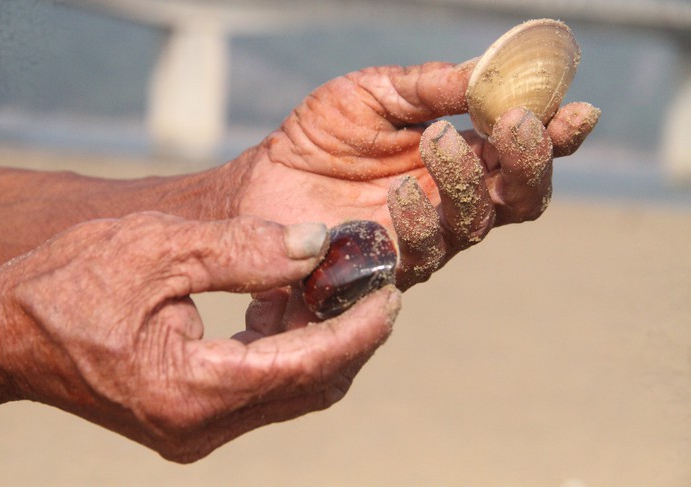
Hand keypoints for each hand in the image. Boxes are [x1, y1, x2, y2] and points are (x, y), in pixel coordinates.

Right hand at [0, 213, 399, 461]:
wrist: (5, 332)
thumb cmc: (65, 283)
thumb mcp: (154, 248)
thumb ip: (241, 249)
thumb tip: (317, 246)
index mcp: (187, 391)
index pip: (302, 366)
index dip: (355, 331)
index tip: (391, 295)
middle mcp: (197, 428)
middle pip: (308, 390)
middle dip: (352, 342)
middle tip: (381, 292)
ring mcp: (193, 433)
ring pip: (291, 397)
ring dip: (328, 350)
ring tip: (351, 299)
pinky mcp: (190, 421)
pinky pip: (263, 394)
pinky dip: (294, 358)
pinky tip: (305, 316)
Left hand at [236, 60, 599, 287]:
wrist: (267, 178)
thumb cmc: (324, 134)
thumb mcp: (376, 93)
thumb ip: (431, 87)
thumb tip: (493, 69)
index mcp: (461, 155)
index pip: (521, 150)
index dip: (555, 134)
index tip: (576, 112)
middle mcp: (454, 200)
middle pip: (519, 195)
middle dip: (529, 161)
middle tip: (518, 124)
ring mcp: (426, 237)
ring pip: (477, 222)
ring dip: (468, 181)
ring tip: (439, 141)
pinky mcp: (390, 266)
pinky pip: (423, 252)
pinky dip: (420, 221)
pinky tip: (400, 192)